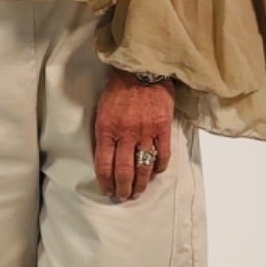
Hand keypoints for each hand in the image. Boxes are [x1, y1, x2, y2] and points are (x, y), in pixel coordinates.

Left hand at [93, 71, 173, 201]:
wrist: (142, 69)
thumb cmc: (119, 88)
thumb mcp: (102, 109)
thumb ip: (104, 133)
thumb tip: (107, 156)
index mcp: (107, 129)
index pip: (104, 165)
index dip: (105, 182)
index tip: (107, 190)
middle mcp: (126, 134)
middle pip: (124, 171)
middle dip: (123, 189)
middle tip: (123, 197)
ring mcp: (146, 132)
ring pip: (143, 167)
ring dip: (140, 184)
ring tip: (138, 192)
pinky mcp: (163, 128)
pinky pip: (162, 155)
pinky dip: (158, 168)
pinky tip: (155, 173)